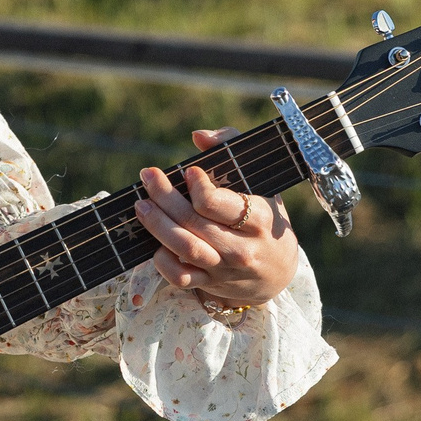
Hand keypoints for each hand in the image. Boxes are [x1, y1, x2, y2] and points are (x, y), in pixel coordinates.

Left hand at [133, 128, 299, 315]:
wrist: (278, 271)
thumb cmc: (265, 217)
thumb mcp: (260, 182)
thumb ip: (231, 148)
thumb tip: (198, 136)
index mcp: (257, 218)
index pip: (217, 204)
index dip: (198, 186)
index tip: (188, 171)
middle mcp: (241, 247)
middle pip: (193, 222)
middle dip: (164, 197)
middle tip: (148, 177)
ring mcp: (224, 268)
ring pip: (184, 248)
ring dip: (157, 225)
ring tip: (142, 205)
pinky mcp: (210, 284)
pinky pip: (180, 277)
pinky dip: (162, 261)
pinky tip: (155, 242)